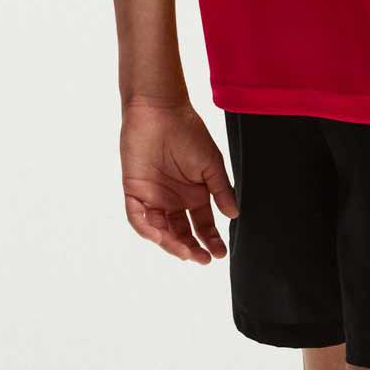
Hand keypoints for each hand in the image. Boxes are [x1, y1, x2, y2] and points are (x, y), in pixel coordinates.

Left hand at [120, 100, 238, 263]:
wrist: (160, 111)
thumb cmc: (188, 132)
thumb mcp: (211, 164)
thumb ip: (221, 190)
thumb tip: (234, 215)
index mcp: (194, 195)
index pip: (202, 225)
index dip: (211, 241)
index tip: (220, 252)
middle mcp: (173, 200)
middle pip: (181, 233)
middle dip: (192, 248)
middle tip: (203, 259)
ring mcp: (153, 197)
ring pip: (160, 230)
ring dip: (171, 244)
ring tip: (186, 251)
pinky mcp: (134, 190)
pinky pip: (137, 217)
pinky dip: (146, 229)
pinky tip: (160, 236)